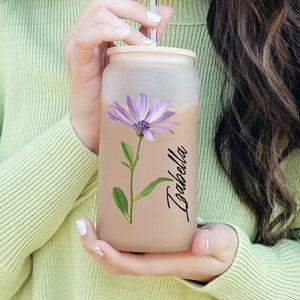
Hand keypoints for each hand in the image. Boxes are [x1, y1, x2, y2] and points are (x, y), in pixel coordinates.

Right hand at [62, 0, 172, 152]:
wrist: (94, 118)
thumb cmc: (110, 90)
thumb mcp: (130, 57)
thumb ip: (145, 34)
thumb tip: (165, 11)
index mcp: (92, 31)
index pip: (110, 5)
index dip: (133, 6)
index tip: (157, 19)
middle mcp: (80, 32)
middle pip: (103, 3)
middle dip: (132, 9)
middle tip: (154, 23)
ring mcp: (74, 43)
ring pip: (97, 14)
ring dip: (126, 25)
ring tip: (144, 45)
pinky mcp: (75, 57)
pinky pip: (87, 36)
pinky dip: (108, 32)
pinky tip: (125, 39)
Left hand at [76, 219, 237, 281]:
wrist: (223, 254)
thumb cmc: (221, 249)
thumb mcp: (221, 243)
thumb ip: (212, 242)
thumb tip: (198, 244)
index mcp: (169, 263)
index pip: (134, 266)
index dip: (112, 257)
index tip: (96, 243)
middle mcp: (155, 261)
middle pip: (117, 264)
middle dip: (95, 249)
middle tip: (83, 224)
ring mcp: (152, 254)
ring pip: (117, 256)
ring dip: (98, 243)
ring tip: (86, 223)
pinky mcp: (152, 245)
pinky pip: (126, 245)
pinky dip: (110, 236)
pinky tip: (106, 220)